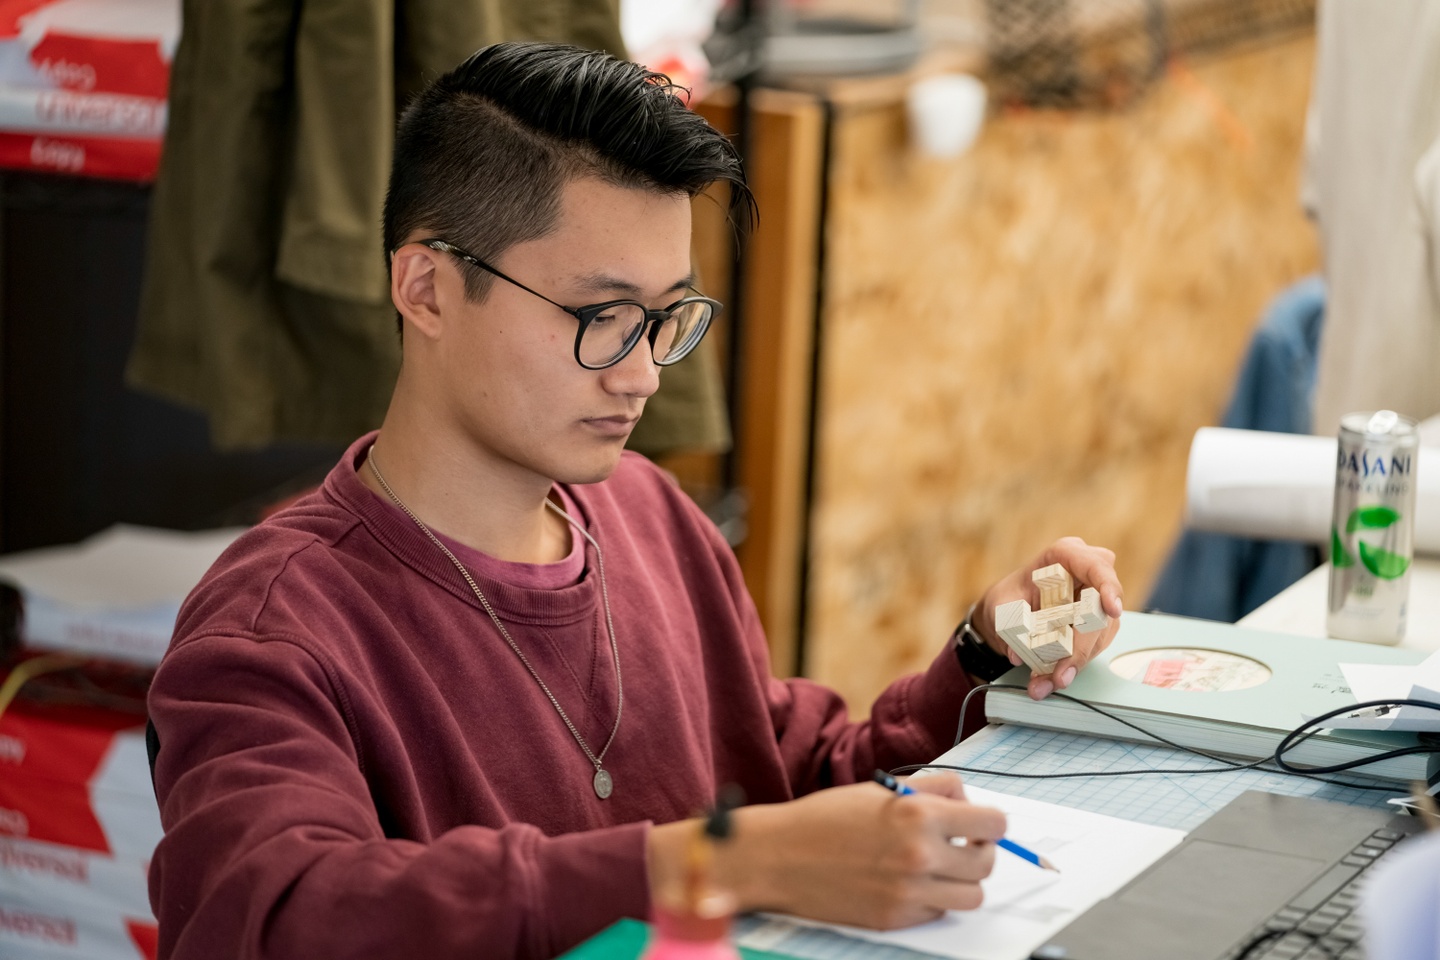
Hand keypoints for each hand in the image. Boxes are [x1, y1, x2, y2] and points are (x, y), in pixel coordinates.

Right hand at [648, 774, 1005, 929]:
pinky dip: (932, 898)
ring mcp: (909, 892)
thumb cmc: (824, 818)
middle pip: (986, 862)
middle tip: (959, 843)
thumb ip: (931, 790)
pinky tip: (908, 881)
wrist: (780, 856)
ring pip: (971, 896)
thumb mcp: (880, 788)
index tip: (981, 823)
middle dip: (978, 850)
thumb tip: (966, 801)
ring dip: (961, 880)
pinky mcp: (896, 918)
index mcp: (919, 815)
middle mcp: (920, 856)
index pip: (993, 824)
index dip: (990, 822)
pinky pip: (937, 912)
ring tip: (938, 866)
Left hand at [976, 536, 1123, 699]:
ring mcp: (1095, 600)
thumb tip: (1018, 653)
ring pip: (1100, 634)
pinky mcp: (1097, 625)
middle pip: (1099, 609)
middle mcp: (1086, 575)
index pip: (1096, 566)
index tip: (1112, 610)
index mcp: (1064, 556)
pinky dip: (1073, 664)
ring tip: (1049, 681)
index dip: (1108, 587)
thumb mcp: (999, 605)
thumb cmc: (1007, 600)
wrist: (1007, 615)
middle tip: (1062, 673)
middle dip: (1082, 646)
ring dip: (1075, 662)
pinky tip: (1053, 677)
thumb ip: (1007, 625)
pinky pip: (1094, 647)